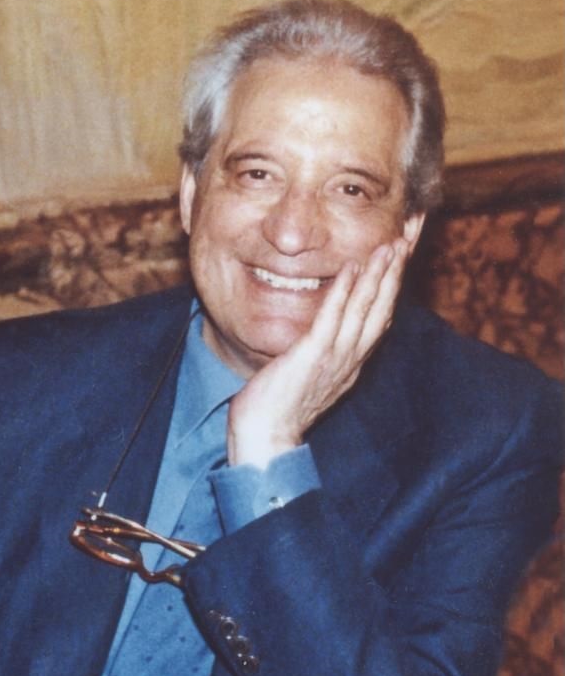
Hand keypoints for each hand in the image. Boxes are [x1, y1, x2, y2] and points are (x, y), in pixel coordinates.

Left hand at [227, 239, 409, 467]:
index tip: (403, 252)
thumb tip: (326, 329)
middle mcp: (351, 359)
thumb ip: (324, 350)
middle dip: (397, 271)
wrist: (265, 437)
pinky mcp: (313, 357)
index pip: (381, 315)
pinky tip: (352, 268)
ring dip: (380, 276)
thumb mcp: (310, 373)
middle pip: (383, 308)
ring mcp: (335, 358)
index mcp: (352, 361)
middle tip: (410, 238)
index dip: (394, 283)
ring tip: (391, 245)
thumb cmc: (280, 405)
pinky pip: (332, 319)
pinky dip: (344, 292)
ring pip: (365, 310)